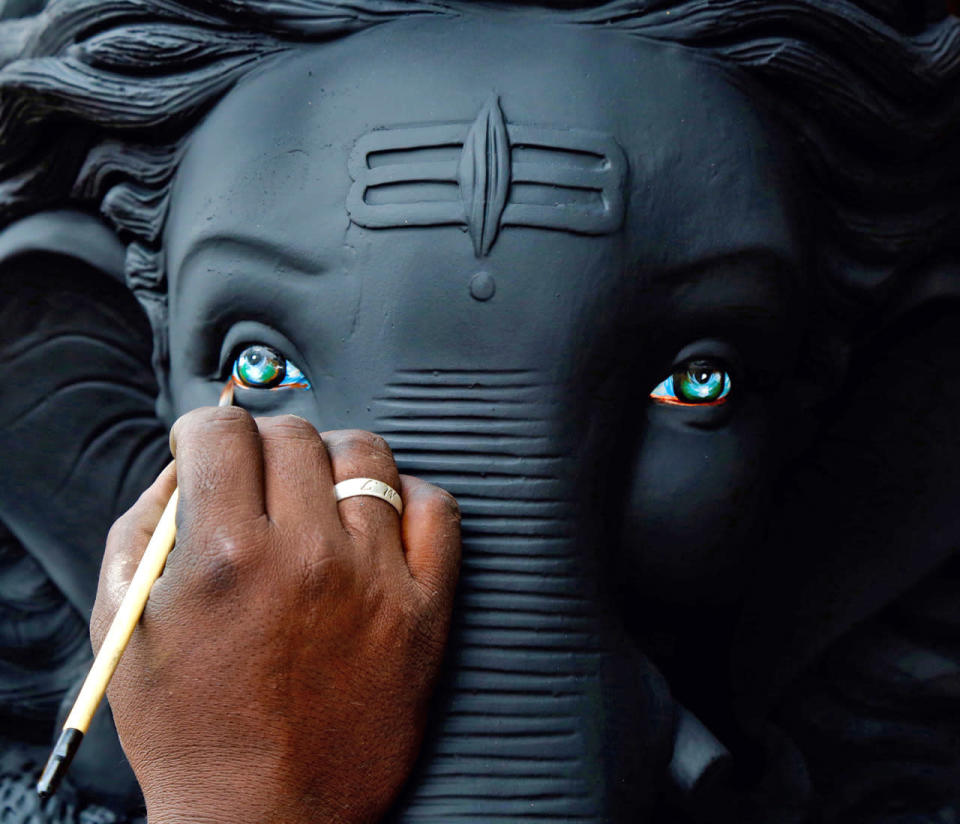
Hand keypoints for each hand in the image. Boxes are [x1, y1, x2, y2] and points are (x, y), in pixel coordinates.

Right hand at [90, 408, 460, 823]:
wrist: (264, 817)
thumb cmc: (192, 730)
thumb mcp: (128, 627)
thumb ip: (145, 527)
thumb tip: (184, 468)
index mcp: (226, 556)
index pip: (223, 432)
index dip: (204, 429)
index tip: (207, 445)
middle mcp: (308, 556)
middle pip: (295, 435)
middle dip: (263, 443)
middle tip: (257, 476)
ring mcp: (376, 580)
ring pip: (366, 456)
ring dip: (333, 459)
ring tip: (318, 492)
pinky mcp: (426, 610)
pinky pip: (436, 509)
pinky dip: (409, 497)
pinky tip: (380, 520)